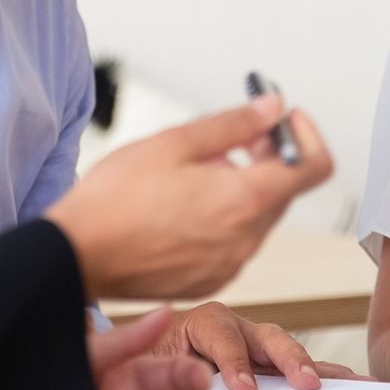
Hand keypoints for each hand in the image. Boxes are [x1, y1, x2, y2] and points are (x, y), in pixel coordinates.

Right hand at [46, 96, 331, 299]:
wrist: (76, 256)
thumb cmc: (115, 200)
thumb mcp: (174, 143)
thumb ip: (233, 124)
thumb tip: (272, 109)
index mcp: (244, 201)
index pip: (313, 168)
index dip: (306, 136)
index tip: (286, 120)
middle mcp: (245, 240)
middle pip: (282, 190)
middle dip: (267, 157)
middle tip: (234, 135)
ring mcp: (228, 265)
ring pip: (256, 217)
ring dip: (242, 187)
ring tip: (195, 171)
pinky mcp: (208, 280)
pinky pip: (232, 243)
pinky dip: (222, 218)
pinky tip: (184, 204)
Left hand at [158, 301, 367, 389]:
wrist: (142, 361)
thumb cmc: (145, 363)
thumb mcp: (144, 365)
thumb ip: (164, 370)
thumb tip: (186, 381)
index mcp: (202, 322)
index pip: (222, 336)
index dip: (234, 362)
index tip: (244, 389)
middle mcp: (236, 328)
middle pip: (268, 337)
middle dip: (289, 358)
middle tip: (304, 383)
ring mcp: (256, 346)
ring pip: (290, 352)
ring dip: (318, 368)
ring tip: (352, 384)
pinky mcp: (268, 365)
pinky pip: (298, 370)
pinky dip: (324, 376)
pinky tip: (352, 386)